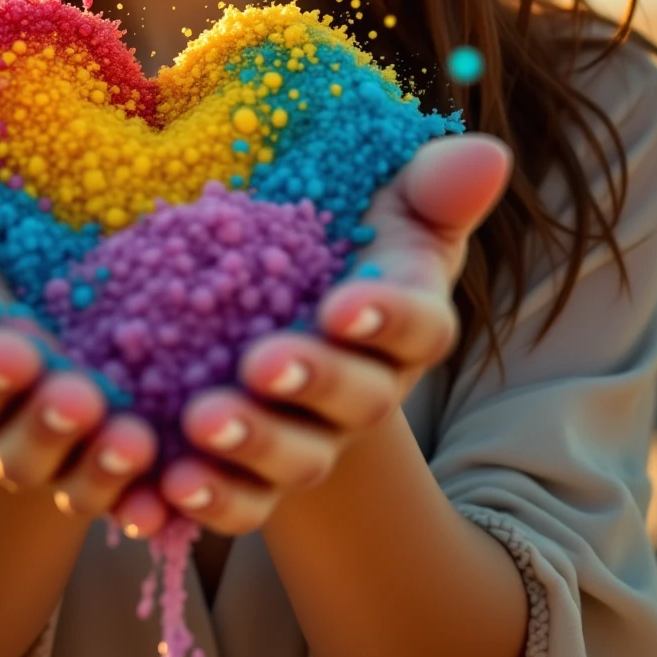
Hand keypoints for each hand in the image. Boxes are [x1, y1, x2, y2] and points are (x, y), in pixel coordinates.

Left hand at [119, 133, 511, 537]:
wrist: (278, 302)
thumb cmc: (343, 240)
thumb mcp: (386, 203)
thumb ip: (432, 187)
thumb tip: (487, 155)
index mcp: (406, 323)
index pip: (417, 326)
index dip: (386, 320)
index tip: (341, 304)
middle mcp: (366, 392)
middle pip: (357, 401)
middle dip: (313, 383)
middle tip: (260, 362)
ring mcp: (312, 438)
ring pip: (298, 460)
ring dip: (254, 446)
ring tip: (201, 422)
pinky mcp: (253, 474)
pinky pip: (240, 501)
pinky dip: (209, 499)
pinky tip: (168, 484)